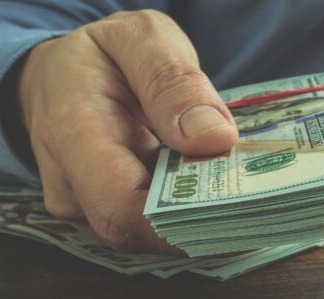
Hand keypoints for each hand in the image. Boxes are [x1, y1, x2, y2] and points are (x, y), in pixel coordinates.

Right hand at [15, 10, 238, 253]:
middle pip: (141, 231)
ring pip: (152, 234)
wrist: (61, 77)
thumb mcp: (139, 40)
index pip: (121, 208)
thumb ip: (173, 81)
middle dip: (204, 217)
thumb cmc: (103, 56)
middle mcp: (70, 186)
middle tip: (263, 193)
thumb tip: (215, 138)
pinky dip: (192, 211)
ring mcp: (86, 209)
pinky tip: (225, 190)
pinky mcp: (108, 217)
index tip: (240, 200)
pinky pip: (154, 227)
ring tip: (248, 187)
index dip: (182, 220)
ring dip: (203, 216)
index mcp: (73, 134)